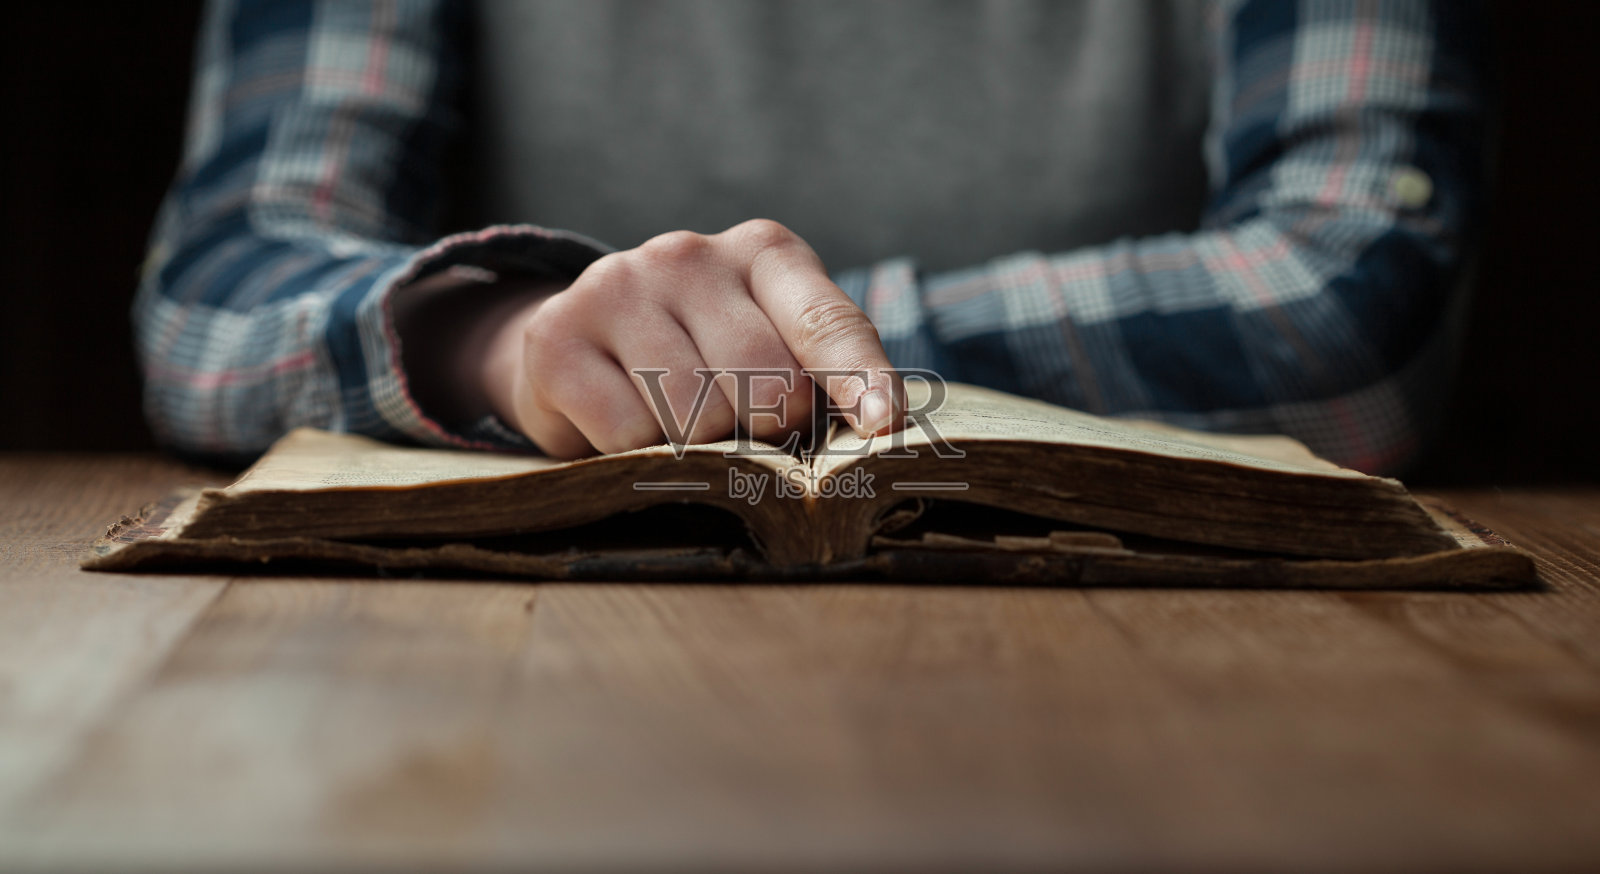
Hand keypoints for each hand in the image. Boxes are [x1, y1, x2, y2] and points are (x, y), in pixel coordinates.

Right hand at [478, 220, 899, 457]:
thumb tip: (875, 427)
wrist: (578, 344)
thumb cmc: (702, 357)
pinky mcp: (558, 336)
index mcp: (762, 252)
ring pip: (694, 415)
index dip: (858, 375)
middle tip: (745, 431)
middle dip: (765, 430)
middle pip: (762, 380)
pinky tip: (625, 424)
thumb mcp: (770, 347)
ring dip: (698, 447)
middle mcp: (688, 254)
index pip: (824, 319)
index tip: (883, 423)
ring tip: (681, 425)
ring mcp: (617, 287)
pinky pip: (627, 435)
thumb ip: (818, 376)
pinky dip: (635, 455)